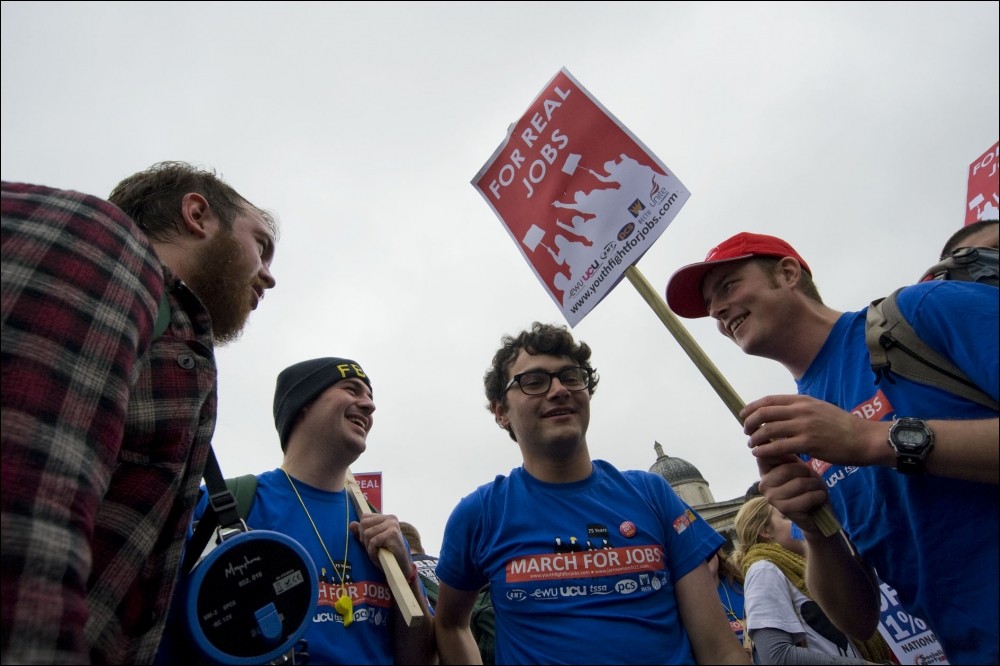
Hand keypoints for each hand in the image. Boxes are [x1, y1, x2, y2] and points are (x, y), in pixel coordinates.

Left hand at [350, 513, 410, 571]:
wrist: (399, 567)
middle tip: (373, 548)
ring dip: (369, 547)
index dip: (362, 531)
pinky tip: (379, 555)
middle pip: (364, 524)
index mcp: (385, 517)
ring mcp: (392, 525)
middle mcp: (390, 518)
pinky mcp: (392, 534)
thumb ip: (361, 532)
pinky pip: (373, 541)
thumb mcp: (371, 541)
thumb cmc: (385, 554)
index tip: (370, 541)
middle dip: (364, 539)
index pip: (364, 517)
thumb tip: (351, 524)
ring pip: (367, 533)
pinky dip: (373, 551)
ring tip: (377, 552)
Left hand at [741, 394, 885, 467]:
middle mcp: (801, 410)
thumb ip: (801, 409)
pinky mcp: (808, 443)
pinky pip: (778, 447)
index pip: (769, 400)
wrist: (864, 438)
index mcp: (803, 401)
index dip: (752, 407)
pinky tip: (759, 454)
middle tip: (747, 432)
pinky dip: (764, 450)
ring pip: (768, 430)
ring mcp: (804, 426)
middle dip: (750, 423)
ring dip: (755, 438)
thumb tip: (782, 413)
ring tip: (752, 445)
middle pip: (764, 413)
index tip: (744, 415)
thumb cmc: (843, 426)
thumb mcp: (820, 408)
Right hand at [755, 453, 829, 534]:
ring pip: (800, 483)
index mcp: (765, 471)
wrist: (818, 512)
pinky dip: (819, 496)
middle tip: (810, 480)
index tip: (794, 459)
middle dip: (807, 473)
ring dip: (815, 486)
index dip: (783, 454)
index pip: (766, 454)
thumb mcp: (798, 466)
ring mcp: (772, 498)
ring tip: (814, 490)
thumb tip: (776, 434)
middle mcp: (764, 484)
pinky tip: (817, 499)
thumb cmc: (808, 486)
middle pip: (788, 469)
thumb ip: (786, 453)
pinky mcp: (784, 509)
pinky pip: (807, 497)